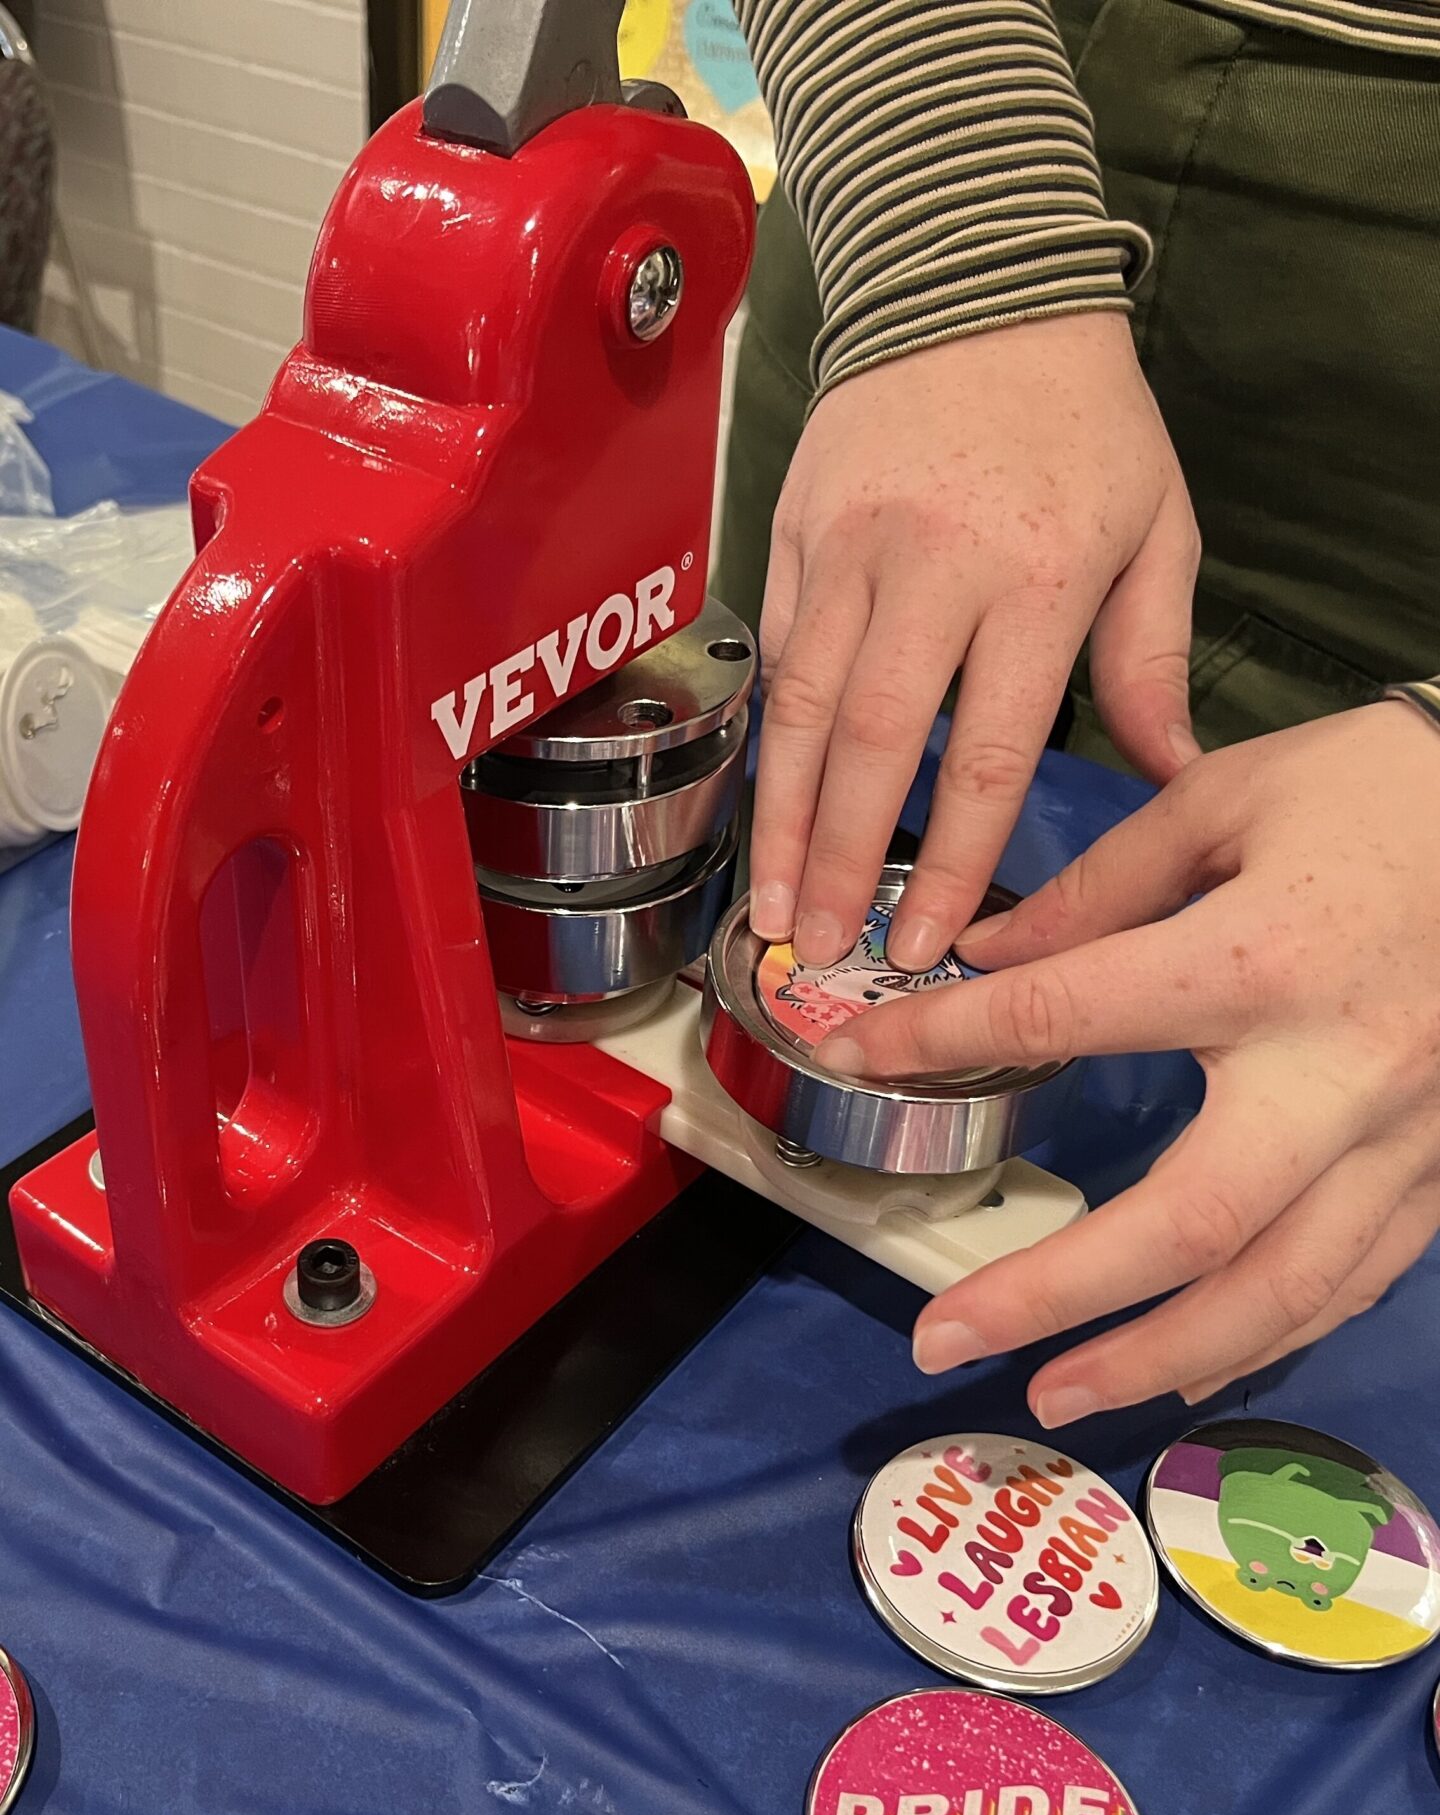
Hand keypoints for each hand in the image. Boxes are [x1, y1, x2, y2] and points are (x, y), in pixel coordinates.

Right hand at [748, 312, 1199, 973]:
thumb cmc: (1082, 417)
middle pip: (878, 742)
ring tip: (769, 906)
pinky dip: (771, 738)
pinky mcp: (795, 528)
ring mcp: (852, 546)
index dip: (955, 859)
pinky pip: (778, 652)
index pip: (991, 750)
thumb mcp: (1158, 526)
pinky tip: (763, 807)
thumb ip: (1155, 658)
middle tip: (820, 951)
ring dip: (783, 819)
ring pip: (805, 708)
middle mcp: (935, 566)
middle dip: (843, 861)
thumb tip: (1171, 776)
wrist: (972, 279)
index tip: (928, 940)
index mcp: (1043, 576)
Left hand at [813, 704, 1439, 1422]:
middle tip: (943, 1338)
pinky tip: (1188, 1360)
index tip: (860, 1056)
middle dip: (1054, 1294)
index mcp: (1260, 958)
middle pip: (1187, 1222)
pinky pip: (1354, 1278)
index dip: (947, 1038)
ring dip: (1155, 1357)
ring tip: (1051, 1397)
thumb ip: (1104, 888)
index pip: (1066, 1013)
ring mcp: (1406, 1136)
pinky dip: (1264, 1334)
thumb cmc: (1386, 790)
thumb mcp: (1230, 800)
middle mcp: (1335, 1070)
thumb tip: (991, 952)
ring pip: (1280, 1288)